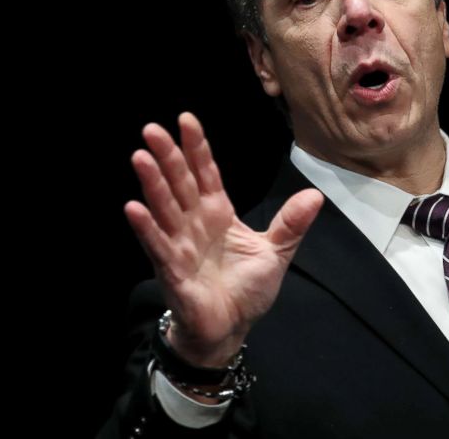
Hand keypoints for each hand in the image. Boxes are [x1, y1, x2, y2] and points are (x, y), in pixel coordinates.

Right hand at [124, 112, 323, 367]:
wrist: (229, 329)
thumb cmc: (244, 290)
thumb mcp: (275, 253)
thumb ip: (290, 224)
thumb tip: (315, 195)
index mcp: (217, 212)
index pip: (205, 173)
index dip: (197, 147)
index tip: (186, 119)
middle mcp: (194, 222)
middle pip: (180, 183)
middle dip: (167, 156)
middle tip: (152, 129)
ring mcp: (179, 244)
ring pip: (164, 207)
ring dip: (151, 183)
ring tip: (140, 157)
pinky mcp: (171, 268)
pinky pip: (157, 244)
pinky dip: (146, 227)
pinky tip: (134, 207)